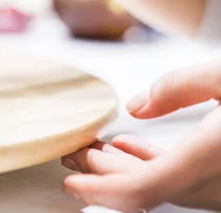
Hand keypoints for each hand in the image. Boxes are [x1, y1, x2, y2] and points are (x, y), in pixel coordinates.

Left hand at [60, 61, 220, 211]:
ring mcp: (220, 188)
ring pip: (160, 184)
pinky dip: (150, 163)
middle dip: (100, 171)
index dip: (99, 189)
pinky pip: (178, 179)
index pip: (141, 189)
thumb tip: (135, 107)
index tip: (71, 183)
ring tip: (94, 147)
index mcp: (208, 157)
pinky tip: (127, 147)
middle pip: (143, 186)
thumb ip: (179, 87)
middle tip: (73, 152)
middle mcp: (213, 183)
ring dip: (123, 166)